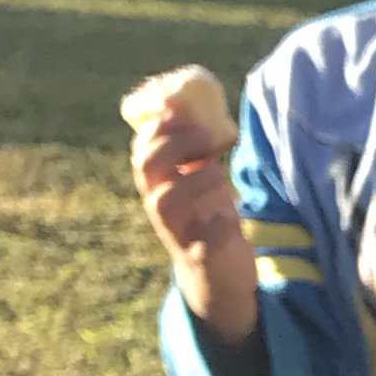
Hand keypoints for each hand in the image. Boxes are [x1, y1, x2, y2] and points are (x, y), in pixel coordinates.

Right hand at [129, 107, 255, 342]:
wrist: (217, 274)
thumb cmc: (208, 215)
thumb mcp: (198, 179)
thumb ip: (194, 149)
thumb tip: (194, 102)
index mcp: (156, 183)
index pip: (142, 147)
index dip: (161, 126)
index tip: (185, 112)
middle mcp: (157, 205)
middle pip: (148, 167)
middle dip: (177, 145)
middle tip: (208, 137)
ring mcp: (175, 232)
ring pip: (167, 201)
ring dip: (198, 180)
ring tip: (221, 177)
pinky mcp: (198, 257)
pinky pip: (204, 241)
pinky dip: (220, 226)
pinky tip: (233, 219)